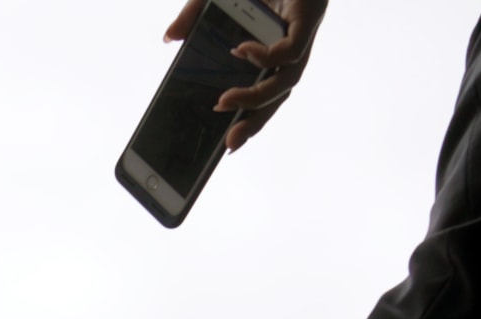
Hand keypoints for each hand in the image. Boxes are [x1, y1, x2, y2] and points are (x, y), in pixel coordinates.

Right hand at [166, 0, 327, 151]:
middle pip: (279, 92)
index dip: (251, 116)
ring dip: (257, 96)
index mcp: (276, 40)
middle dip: (255, 119)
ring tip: (226, 101)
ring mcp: (304, 29)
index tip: (228, 141)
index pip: (267, 87)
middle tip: (229, 141)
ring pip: (289, 78)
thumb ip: (193, 15)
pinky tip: (242, 51)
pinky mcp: (310, 15)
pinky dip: (266, 57)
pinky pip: (292, 50)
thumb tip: (170, 38)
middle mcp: (294, 40)